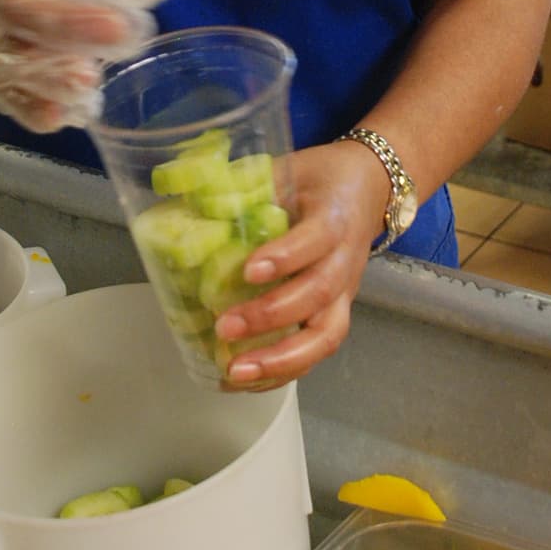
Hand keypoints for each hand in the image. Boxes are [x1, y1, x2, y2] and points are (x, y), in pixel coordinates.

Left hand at [211, 139, 391, 386]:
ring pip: (326, 336)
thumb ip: (244, 186)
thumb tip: (181, 201)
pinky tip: (244, 380)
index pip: (316, 240)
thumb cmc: (320, 180)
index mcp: (334, 217)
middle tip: (225, 327)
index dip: (285, 257)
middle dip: (272, 317)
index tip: (247, 271)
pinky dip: (282, 372)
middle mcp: (344, 260)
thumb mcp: (287, 169)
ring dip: (281, 360)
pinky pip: (316, 352)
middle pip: (320, 296)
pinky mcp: (336, 313)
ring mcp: (344, 293)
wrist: (369, 188)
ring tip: (236, 371)